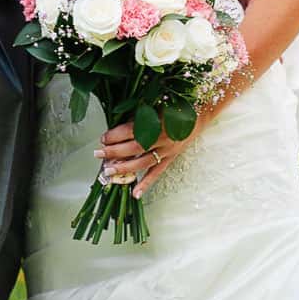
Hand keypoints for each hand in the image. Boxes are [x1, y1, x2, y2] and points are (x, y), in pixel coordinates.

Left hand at [96, 104, 214, 197]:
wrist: (200, 113)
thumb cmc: (173, 106)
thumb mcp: (155, 105)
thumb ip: (137, 117)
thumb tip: (116, 130)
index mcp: (156, 121)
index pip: (131, 130)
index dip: (115, 135)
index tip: (103, 138)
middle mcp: (162, 137)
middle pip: (134, 147)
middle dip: (114, 151)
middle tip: (98, 154)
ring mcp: (168, 150)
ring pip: (143, 162)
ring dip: (124, 168)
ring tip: (108, 172)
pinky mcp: (172, 158)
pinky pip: (157, 172)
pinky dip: (146, 183)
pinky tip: (135, 194)